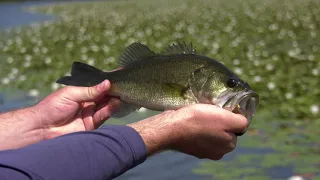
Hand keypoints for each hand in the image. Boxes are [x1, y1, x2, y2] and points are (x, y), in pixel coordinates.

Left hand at [35, 80, 119, 138]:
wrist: (42, 128)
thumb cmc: (52, 107)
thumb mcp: (72, 94)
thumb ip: (91, 91)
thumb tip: (107, 83)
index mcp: (82, 94)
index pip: (98, 88)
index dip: (107, 83)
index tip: (119, 77)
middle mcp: (88, 104)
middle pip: (104, 97)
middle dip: (113, 92)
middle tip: (123, 86)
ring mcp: (90, 115)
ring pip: (106, 106)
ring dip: (113, 101)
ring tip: (120, 95)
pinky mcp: (92, 126)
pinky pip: (103, 116)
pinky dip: (110, 109)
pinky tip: (115, 103)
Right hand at [128, 104, 246, 159]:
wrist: (171, 128)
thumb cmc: (198, 121)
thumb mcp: (225, 117)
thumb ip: (240, 121)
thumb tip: (242, 121)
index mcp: (228, 146)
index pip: (235, 127)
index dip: (229, 116)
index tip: (219, 110)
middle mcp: (217, 152)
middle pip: (222, 130)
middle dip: (217, 120)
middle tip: (208, 111)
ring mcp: (202, 150)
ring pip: (209, 130)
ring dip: (205, 122)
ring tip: (198, 115)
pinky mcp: (190, 146)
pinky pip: (197, 132)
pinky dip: (194, 126)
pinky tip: (190, 121)